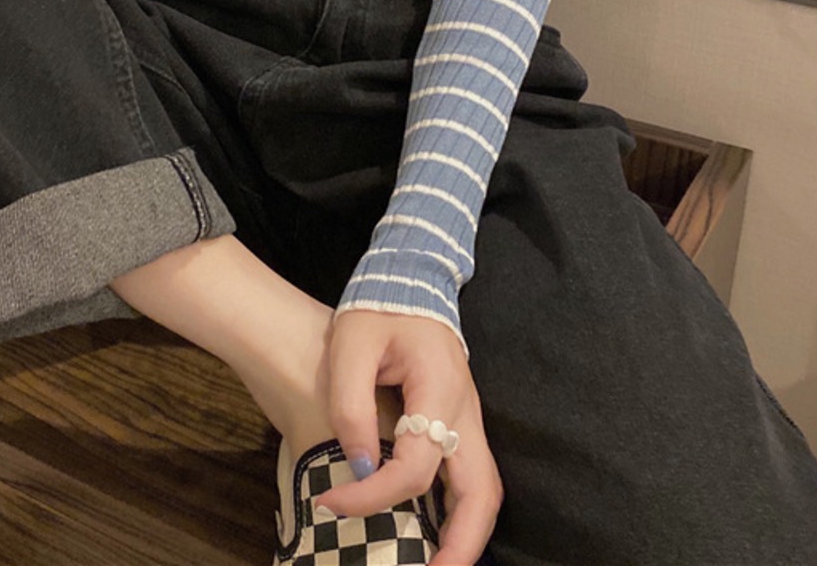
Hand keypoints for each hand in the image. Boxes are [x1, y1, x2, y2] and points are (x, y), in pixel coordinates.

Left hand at [313, 310, 501, 564]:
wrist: (406, 280)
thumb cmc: (377, 309)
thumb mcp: (350, 346)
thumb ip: (352, 405)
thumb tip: (362, 464)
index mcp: (439, 388)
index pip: (415, 464)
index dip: (373, 494)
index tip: (331, 502)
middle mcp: (465, 410)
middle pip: (481, 492)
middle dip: (460, 544)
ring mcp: (469, 417)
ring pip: (485, 489)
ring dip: (466, 533)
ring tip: (436, 565)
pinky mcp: (461, 421)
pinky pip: (471, 475)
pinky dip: (460, 511)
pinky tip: (435, 530)